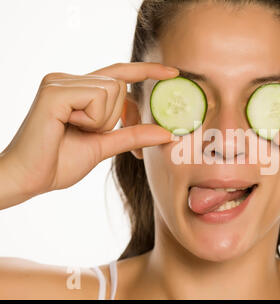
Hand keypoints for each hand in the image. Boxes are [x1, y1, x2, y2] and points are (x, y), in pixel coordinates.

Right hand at [0, 62, 177, 201]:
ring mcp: (60, 81)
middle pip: (120, 85)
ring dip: (101, 121)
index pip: (119, 73)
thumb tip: (167, 133)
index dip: (147, 71)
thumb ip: (132, 135)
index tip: (174, 73)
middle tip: (88, 132)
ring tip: (73, 130)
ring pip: (112, 90)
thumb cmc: (59, 162)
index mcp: (77, 89)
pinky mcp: (55, 90)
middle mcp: (68, 79)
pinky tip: (67, 126)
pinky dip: (91, 119)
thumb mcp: (104, 145)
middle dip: (115, 117)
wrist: (28, 179)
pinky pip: (97, 97)